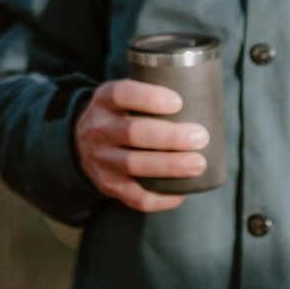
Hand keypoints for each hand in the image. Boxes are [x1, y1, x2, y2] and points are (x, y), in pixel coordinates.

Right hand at [75, 78, 208, 213]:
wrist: (83, 142)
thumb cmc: (122, 114)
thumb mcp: (124, 96)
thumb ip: (153, 91)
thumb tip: (206, 92)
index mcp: (104, 100)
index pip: (122, 94)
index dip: (149, 98)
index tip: (178, 102)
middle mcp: (98, 129)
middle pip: (132, 132)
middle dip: (170, 136)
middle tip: (200, 137)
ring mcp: (100, 159)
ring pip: (133, 165)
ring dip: (169, 166)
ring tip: (198, 164)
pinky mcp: (108, 184)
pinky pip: (134, 196)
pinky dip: (159, 198)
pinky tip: (181, 193)